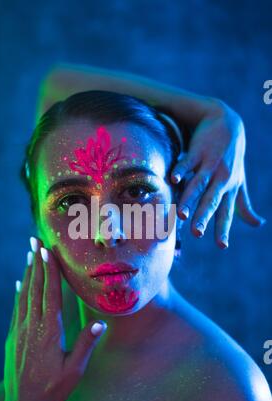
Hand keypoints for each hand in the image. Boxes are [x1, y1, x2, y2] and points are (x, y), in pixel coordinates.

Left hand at [2, 236, 106, 400]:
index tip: (47, 251)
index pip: (50, 294)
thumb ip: (86, 344)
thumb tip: (101, 323)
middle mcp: (32, 326)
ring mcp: (20, 330)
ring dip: (27, 273)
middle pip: (35, 288)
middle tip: (35, 241)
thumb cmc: (53, 389)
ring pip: (24, 295)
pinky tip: (19, 282)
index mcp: (49, 331)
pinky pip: (16, 308)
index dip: (49, 270)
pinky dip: (18, 292)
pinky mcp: (13, 336)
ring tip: (29, 254)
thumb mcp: (74, 370)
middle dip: (36, 262)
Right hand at [170, 102, 265, 247]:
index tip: (222, 246)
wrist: (227, 122)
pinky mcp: (198, 151)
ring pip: (198, 185)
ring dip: (190, 199)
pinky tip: (173, 180)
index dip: (224, 229)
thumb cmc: (232, 157)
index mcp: (229, 189)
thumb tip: (258, 224)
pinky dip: (180, 170)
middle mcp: (221, 179)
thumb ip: (244, 205)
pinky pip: (188, 162)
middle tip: (196, 234)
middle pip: (211, 201)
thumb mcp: (240, 181)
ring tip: (181, 215)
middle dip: (203, 217)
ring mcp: (210, 165)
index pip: (226, 213)